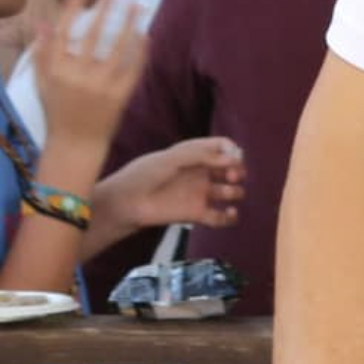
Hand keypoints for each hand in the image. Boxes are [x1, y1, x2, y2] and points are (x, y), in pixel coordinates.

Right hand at [31, 0, 148, 153]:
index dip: (72, 8)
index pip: (64, 31)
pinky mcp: (120, 97)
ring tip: (137, 4)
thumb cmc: (57, 112)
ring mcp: (101, 87)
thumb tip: (42, 21)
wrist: (75, 145)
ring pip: (117, 48)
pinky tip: (145, 34)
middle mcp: (78, 77)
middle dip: (103, 8)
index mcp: (56, 71)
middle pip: (92, 34)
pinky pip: (133, 69)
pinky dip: (140, 51)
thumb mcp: (42, 83)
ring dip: (128, 23)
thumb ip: (42, 52)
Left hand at [99, 137, 245, 237]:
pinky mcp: (197, 214)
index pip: (222, 147)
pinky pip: (221, 217)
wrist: (126, 203)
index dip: (232, 150)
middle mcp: (200, 172)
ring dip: (236, 192)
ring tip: (228, 193)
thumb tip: (234, 158)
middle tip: (232, 176)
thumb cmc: (145, 175)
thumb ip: (203, 156)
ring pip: (231, 192)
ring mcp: (199, 193)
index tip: (234, 157)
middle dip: (238, 170)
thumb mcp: (173, 158)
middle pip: (231, 169)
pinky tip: (229, 212)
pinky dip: (231, 216)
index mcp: (193, 154)